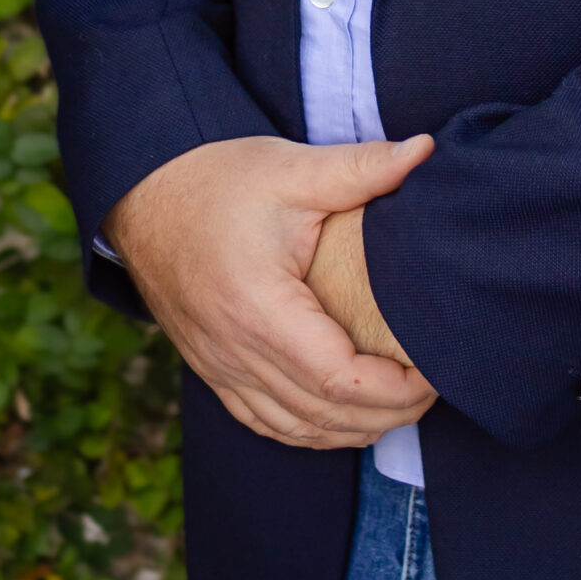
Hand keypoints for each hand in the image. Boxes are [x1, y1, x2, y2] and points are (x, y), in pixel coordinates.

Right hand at [104, 133, 435, 450]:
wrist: (144, 196)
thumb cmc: (218, 181)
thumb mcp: (292, 167)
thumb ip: (362, 166)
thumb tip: (426, 148)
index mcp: (259, 309)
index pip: (338, 379)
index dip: (395, 389)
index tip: (436, 370)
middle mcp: (235, 352)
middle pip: (323, 416)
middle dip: (388, 415)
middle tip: (434, 389)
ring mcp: (220, 368)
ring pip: (294, 428)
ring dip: (353, 430)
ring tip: (402, 406)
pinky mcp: (213, 370)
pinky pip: (266, 422)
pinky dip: (311, 430)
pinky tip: (343, 419)